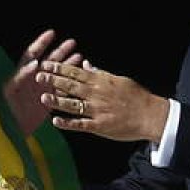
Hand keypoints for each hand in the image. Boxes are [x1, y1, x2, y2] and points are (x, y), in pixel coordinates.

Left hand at [4, 29, 83, 134]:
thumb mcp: (9, 92)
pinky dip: (70, 84)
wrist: (8, 132)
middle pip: (48, 62)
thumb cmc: (4, 111)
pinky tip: (78, 79)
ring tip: (80, 56)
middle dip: (60, 51)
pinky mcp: (47, 103)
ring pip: (57, 75)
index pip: (32, 54)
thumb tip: (34, 63)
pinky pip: (60, 91)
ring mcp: (40, 91)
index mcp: (22, 75)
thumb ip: (20, 77)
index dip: (42, 43)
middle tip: (72, 42)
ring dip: (68, 65)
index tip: (52, 33)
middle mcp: (32, 81)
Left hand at [36, 61, 169, 141]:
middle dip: (53, 80)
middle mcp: (96, 94)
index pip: (75, 72)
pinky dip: (67, 123)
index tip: (46, 64)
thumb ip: (100, 73)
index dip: (59, 68)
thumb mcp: (118, 79)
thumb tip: (85, 64)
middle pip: (70, 86)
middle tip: (38, 76)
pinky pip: (80, 124)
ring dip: (57, 101)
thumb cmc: (136, 96)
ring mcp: (97, 110)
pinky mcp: (99, 126)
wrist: (150, 115)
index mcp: (101, 81)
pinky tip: (55, 121)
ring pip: (72, 105)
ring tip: (43, 97)